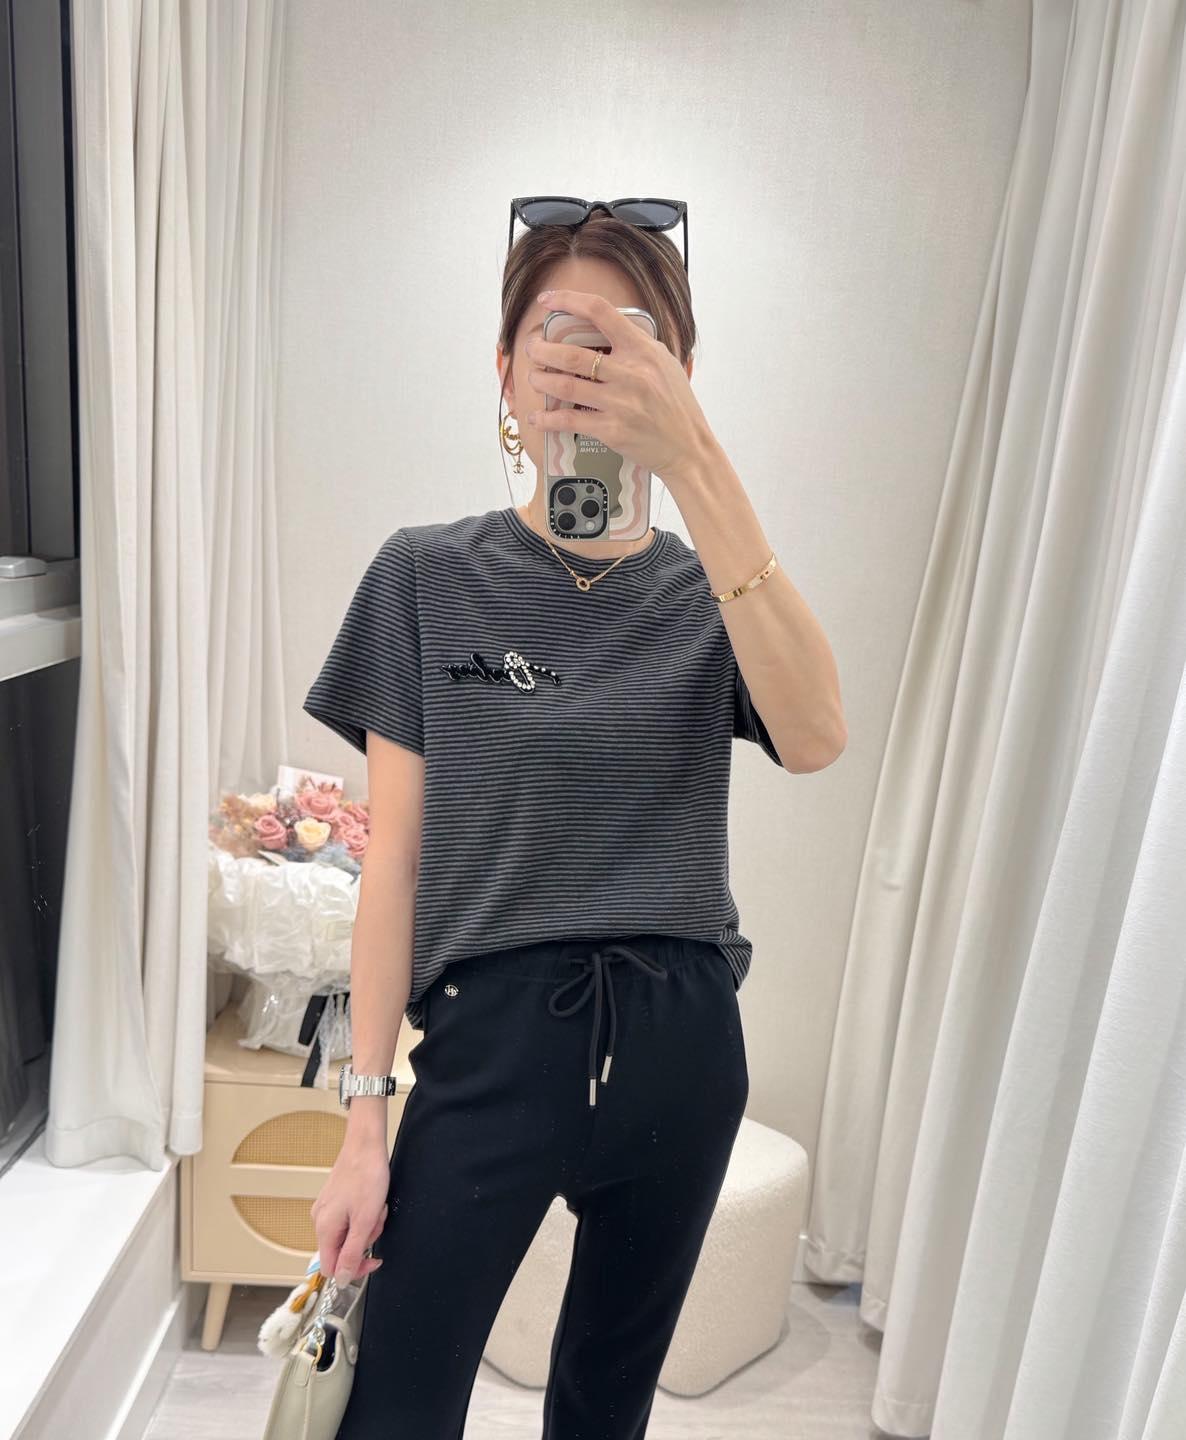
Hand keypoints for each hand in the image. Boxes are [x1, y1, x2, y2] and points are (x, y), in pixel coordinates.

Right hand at [311, 1140, 390, 1285]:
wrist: (365, 1144)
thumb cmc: (366, 1176)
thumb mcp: (364, 1221)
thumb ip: (352, 1254)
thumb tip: (341, 1280)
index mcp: (324, 1229)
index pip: (332, 1268)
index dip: (354, 1269)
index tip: (373, 1259)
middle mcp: (320, 1220)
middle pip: (342, 1250)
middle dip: (365, 1239)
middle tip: (376, 1220)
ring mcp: (326, 1209)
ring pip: (348, 1234)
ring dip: (367, 1225)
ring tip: (375, 1206)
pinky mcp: (334, 1200)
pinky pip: (349, 1219)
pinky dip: (364, 1214)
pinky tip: (371, 1200)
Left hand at [524, 288, 714, 488]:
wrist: (688, 447)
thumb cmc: (676, 405)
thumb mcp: (664, 363)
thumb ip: (636, 346)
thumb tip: (604, 330)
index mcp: (643, 350)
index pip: (600, 312)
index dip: (568, 300)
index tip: (547, 300)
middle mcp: (630, 373)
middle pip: (572, 354)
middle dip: (542, 349)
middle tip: (532, 349)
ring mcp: (620, 402)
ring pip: (565, 384)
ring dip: (541, 379)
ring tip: (534, 377)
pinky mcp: (612, 430)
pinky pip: (569, 420)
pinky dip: (547, 418)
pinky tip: (536, 416)